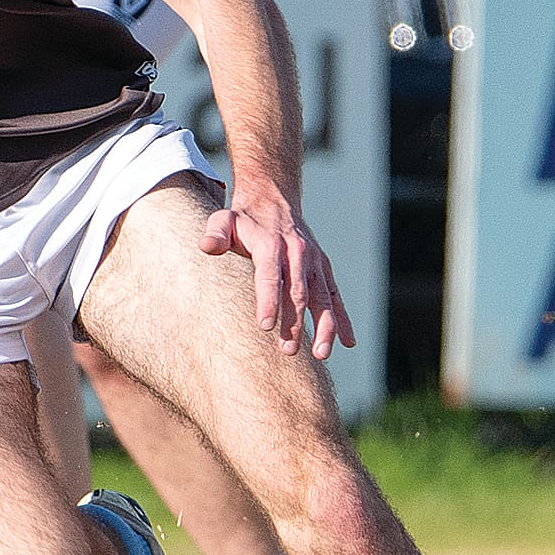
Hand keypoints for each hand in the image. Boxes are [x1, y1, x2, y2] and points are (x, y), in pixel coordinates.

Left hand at [199, 183, 354, 359]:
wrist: (273, 200)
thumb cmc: (242, 220)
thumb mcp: (223, 220)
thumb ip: (215, 234)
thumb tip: (206, 246)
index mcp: (271, 244)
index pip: (270, 275)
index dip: (269, 300)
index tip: (266, 326)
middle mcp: (297, 253)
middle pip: (298, 292)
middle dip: (295, 322)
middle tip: (288, 350)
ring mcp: (314, 262)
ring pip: (323, 297)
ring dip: (325, 326)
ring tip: (321, 354)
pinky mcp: (323, 269)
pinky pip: (335, 296)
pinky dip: (343, 319)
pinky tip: (348, 343)